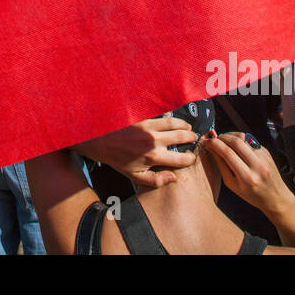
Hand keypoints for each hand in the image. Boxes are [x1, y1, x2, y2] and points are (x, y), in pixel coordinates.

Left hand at [76, 117, 197, 186]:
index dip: (190, 159)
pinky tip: (171, 118)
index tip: (192, 158)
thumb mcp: (135, 176)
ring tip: (188, 127)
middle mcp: (153, 141)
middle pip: (181, 137)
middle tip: (194, 138)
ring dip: (183, 124)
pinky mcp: (142, 117)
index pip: (181, 159)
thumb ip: (156, 180)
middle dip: (191, 138)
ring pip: (173, 122)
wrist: (100, 141)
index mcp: (154, 157)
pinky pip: (160, 114)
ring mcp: (148, 127)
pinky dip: (169, 115)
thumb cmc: (118, 160)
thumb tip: (174, 177)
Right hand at [205, 131, 294, 217]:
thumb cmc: (253, 195)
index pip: (228, 153)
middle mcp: (258, 166)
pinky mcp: (266, 152)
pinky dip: (240, 140)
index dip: (215, 144)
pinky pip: (250, 140)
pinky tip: (235, 145)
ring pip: (244, 138)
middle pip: (236, 141)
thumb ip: (222, 166)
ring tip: (223, 140)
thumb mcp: (232, 185)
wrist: (276, 197)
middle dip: (222, 137)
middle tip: (214, 139)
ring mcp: (264, 157)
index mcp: (247, 178)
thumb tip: (212, 148)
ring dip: (230, 136)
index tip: (208, 141)